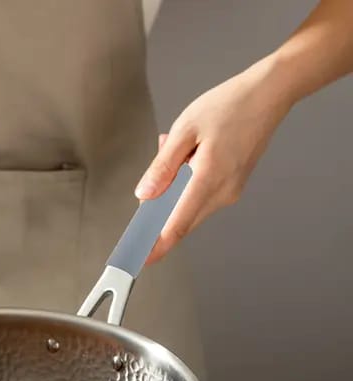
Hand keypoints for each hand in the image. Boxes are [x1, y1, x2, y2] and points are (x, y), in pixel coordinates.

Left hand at [135, 59, 293, 264]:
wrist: (270, 93)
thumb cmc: (230, 105)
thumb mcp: (184, 130)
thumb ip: (162, 166)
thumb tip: (145, 195)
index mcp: (208, 179)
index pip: (177, 225)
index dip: (156, 246)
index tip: (140, 258)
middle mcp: (223, 192)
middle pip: (181, 220)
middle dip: (159, 209)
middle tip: (150, 184)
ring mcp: (231, 192)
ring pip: (190, 208)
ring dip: (174, 191)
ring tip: (177, 151)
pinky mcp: (233, 187)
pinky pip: (201, 197)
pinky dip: (187, 185)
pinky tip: (189, 156)